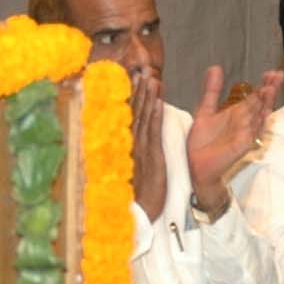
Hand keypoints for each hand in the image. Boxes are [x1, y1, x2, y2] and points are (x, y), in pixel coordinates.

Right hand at [129, 68, 168, 219]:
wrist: (136, 214)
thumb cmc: (133, 194)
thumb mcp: (129, 170)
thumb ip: (127, 152)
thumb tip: (125, 138)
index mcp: (125, 145)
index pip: (128, 115)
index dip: (131, 96)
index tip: (133, 78)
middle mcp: (129, 144)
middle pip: (133, 112)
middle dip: (138, 90)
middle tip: (141, 69)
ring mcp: (139, 150)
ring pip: (142, 118)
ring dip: (147, 97)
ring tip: (151, 78)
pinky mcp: (151, 158)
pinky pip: (152, 133)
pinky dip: (154, 116)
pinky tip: (158, 102)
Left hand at [183, 65, 280, 218]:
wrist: (195, 164)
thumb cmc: (202, 142)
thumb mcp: (205, 110)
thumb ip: (212, 90)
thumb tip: (216, 67)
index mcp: (238, 113)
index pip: (255, 96)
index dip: (265, 84)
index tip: (272, 72)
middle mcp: (245, 122)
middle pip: (262, 103)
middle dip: (270, 89)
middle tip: (278, 74)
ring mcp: (246, 133)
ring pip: (260, 115)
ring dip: (266, 103)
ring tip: (271, 88)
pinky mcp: (242, 145)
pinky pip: (253, 132)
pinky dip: (259, 123)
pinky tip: (264, 112)